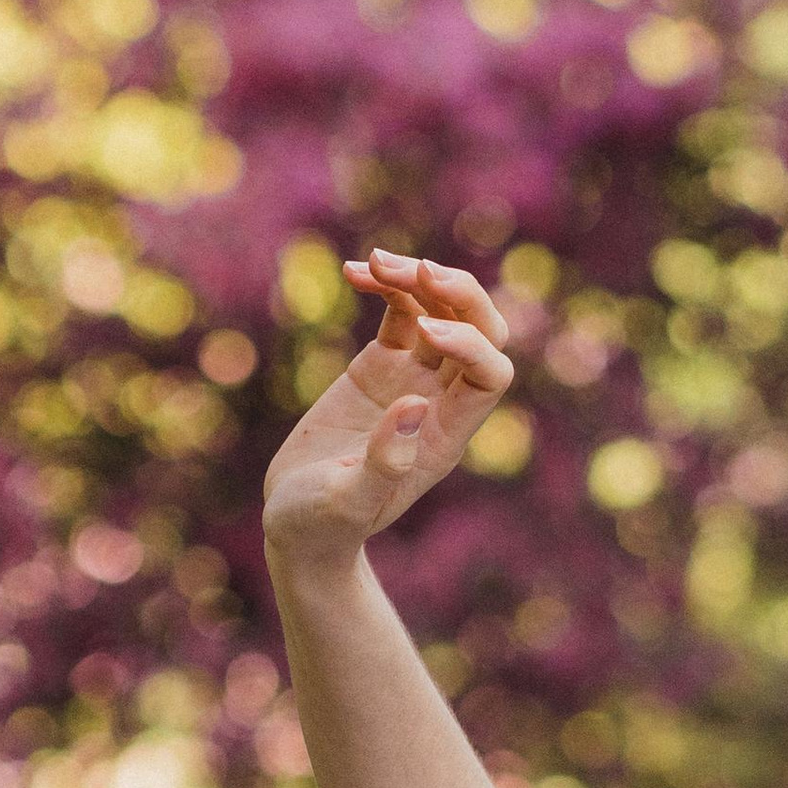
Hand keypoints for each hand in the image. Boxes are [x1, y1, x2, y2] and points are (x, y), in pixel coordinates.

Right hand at [261, 245, 515, 569]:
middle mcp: (439, 402)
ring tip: (374, 262)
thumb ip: (382, 465)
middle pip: (484, 332)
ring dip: (418, 279)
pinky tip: (355, 271)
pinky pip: (401, 313)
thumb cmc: (321, 525)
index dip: (470, 344)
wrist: (298, 525)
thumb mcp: (345, 505)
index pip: (490, 375)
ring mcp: (412, 379)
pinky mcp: (382, 366)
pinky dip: (386, 285)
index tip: (425, 332)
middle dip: (460, 296)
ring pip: (441, 312)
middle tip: (418, 271)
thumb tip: (414, 405)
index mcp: (445, 437)